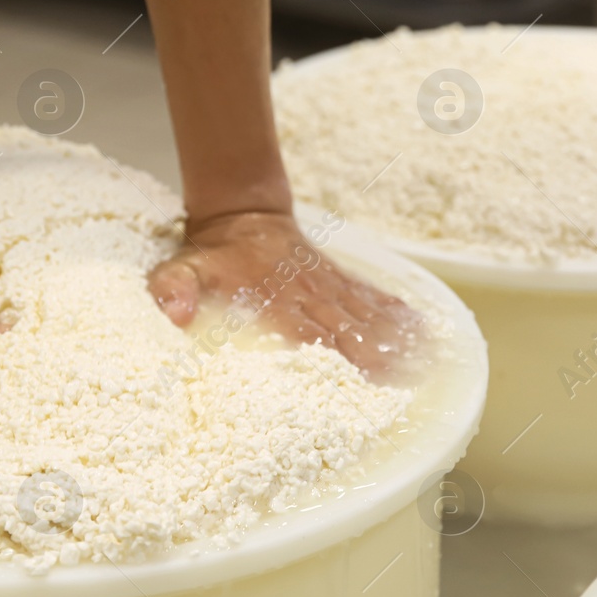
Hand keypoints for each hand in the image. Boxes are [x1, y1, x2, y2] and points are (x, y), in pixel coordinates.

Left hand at [148, 211, 419, 375]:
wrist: (240, 215)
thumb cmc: (214, 255)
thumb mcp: (184, 268)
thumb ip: (176, 288)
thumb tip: (173, 311)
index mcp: (274, 303)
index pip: (305, 336)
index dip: (329, 357)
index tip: (355, 379)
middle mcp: (307, 297)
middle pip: (345, 331)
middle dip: (374, 356)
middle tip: (404, 381)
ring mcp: (326, 288)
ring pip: (364, 317)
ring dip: (392, 339)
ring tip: (423, 361)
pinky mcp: (337, 281)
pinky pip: (370, 297)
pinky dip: (395, 313)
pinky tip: (421, 329)